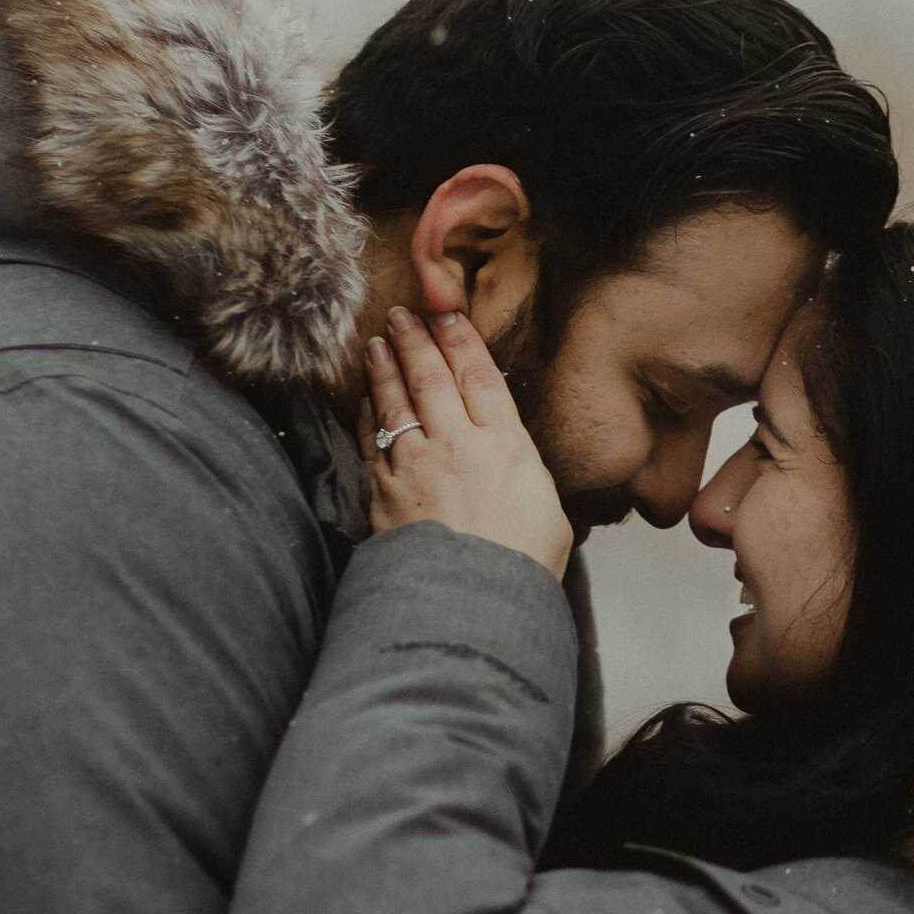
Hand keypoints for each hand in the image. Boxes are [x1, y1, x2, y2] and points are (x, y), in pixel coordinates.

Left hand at [358, 306, 571, 580]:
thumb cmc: (522, 562)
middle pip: (432, 379)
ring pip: (396, 403)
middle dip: (416, 341)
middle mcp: (456, 444)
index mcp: (504, 445)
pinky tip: (365, 402)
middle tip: (402, 314)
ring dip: (385, 369)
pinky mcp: (384, 493)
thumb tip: (515, 463)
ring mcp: (415, 466)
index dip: (462, 340)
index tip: (448, 313)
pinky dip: (367, 417)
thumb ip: (527, 474)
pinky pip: (372, 443)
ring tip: (377, 343)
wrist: (471, 600)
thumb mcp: (549, 509)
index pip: (479, 377)